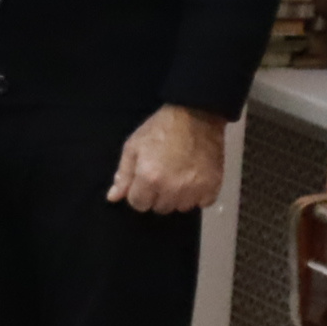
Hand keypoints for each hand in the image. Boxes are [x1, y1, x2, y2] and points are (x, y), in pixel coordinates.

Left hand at [109, 104, 227, 216]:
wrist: (196, 117)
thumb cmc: (160, 130)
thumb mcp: (133, 147)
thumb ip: (124, 174)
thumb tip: (113, 198)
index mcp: (149, 178)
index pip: (138, 204)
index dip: (138, 194)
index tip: (143, 182)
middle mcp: (172, 188)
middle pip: (159, 208)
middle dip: (156, 196)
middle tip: (161, 177)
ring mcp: (195, 189)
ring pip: (181, 208)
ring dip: (177, 198)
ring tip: (177, 178)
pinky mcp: (213, 187)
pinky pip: (202, 203)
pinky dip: (198, 196)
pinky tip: (193, 180)